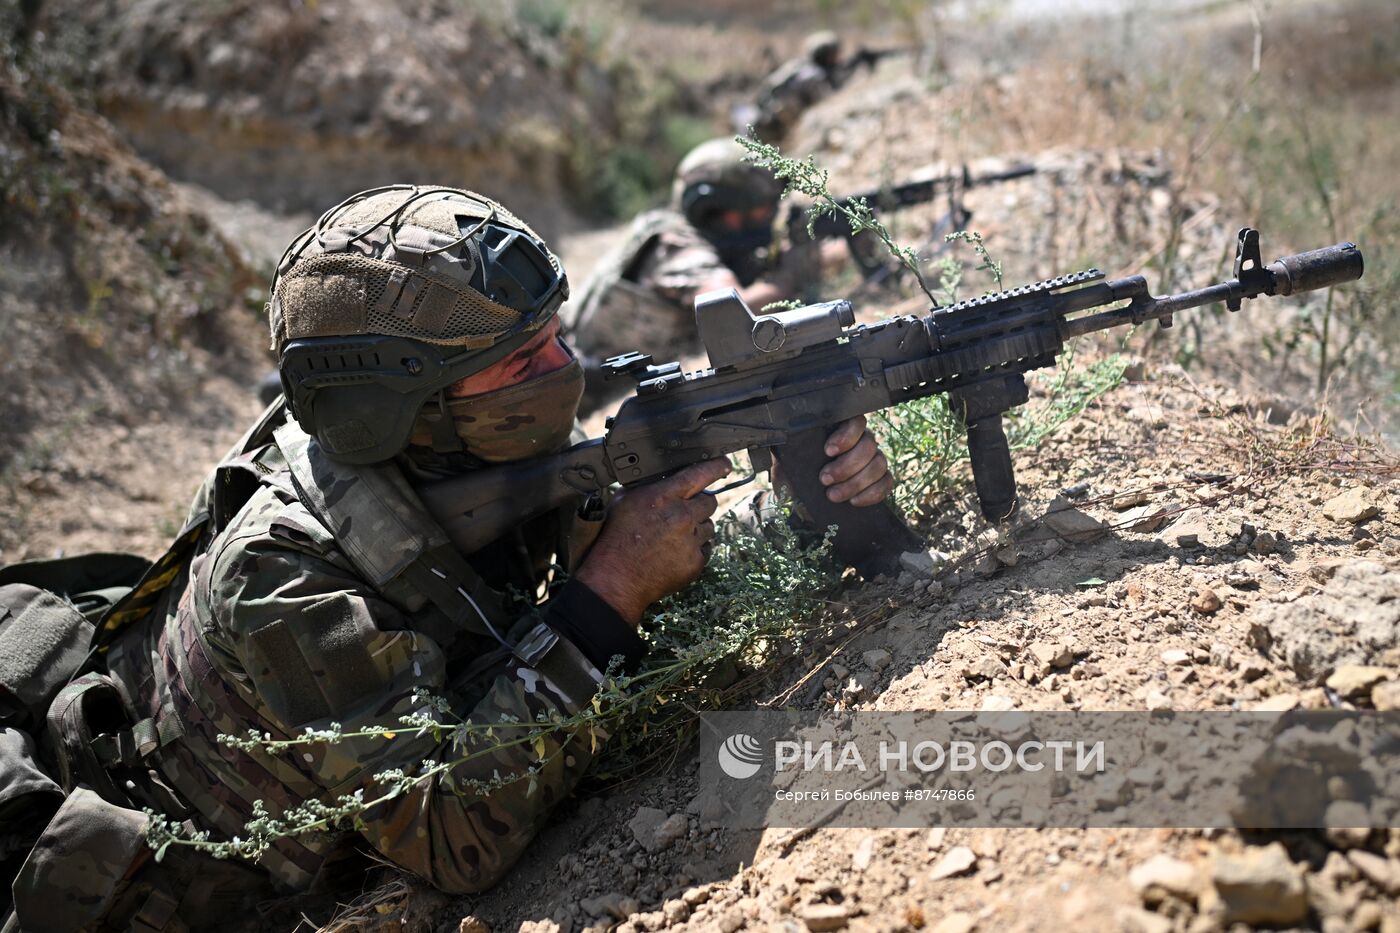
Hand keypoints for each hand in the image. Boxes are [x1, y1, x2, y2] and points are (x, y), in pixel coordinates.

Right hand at [574, 459, 730, 623]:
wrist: (616, 578)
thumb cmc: (615, 539)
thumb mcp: (624, 500)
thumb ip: (649, 486)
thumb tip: (666, 477)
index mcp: (663, 497)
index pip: (700, 474)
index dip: (716, 467)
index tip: (724, 465)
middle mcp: (681, 516)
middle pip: (709, 502)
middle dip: (699, 505)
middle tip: (682, 514)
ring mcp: (691, 540)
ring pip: (708, 526)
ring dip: (696, 528)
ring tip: (673, 537)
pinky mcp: (695, 562)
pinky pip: (705, 548)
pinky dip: (694, 549)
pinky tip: (674, 553)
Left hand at [769, 416, 893, 506]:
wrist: (799, 505)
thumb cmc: (794, 479)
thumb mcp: (786, 461)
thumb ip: (788, 446)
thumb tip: (784, 435)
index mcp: (839, 432)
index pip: (855, 421)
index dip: (846, 435)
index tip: (828, 451)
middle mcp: (860, 443)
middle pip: (868, 445)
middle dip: (847, 465)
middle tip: (825, 480)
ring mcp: (872, 461)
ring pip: (878, 464)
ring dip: (856, 482)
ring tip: (834, 496)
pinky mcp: (879, 481)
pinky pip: (886, 483)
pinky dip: (871, 493)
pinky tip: (854, 501)